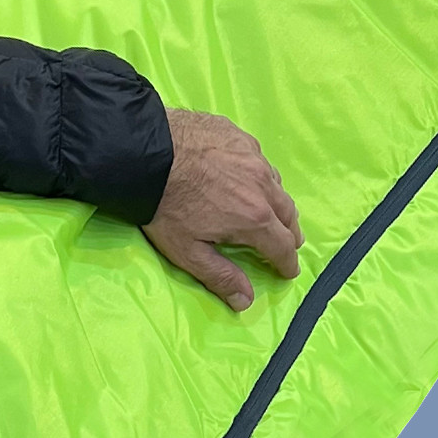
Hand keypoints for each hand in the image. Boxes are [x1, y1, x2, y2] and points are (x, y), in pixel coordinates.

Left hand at [143, 109, 303, 310]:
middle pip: (288, 213)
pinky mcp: (240, 136)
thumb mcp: (189, 253)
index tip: (290, 271)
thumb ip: (220, 276)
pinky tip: (251, 180)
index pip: (281, 246)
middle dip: (290, 233)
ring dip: (279, 204)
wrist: (147, 154)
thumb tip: (246, 301)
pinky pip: (260, 160)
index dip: (287, 262)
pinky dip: (262, 177)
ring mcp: (253, 156)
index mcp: (253, 218)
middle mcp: (262, 185)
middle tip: (290, 244)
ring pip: (277, 185)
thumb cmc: (165, 208)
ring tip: (275, 213)